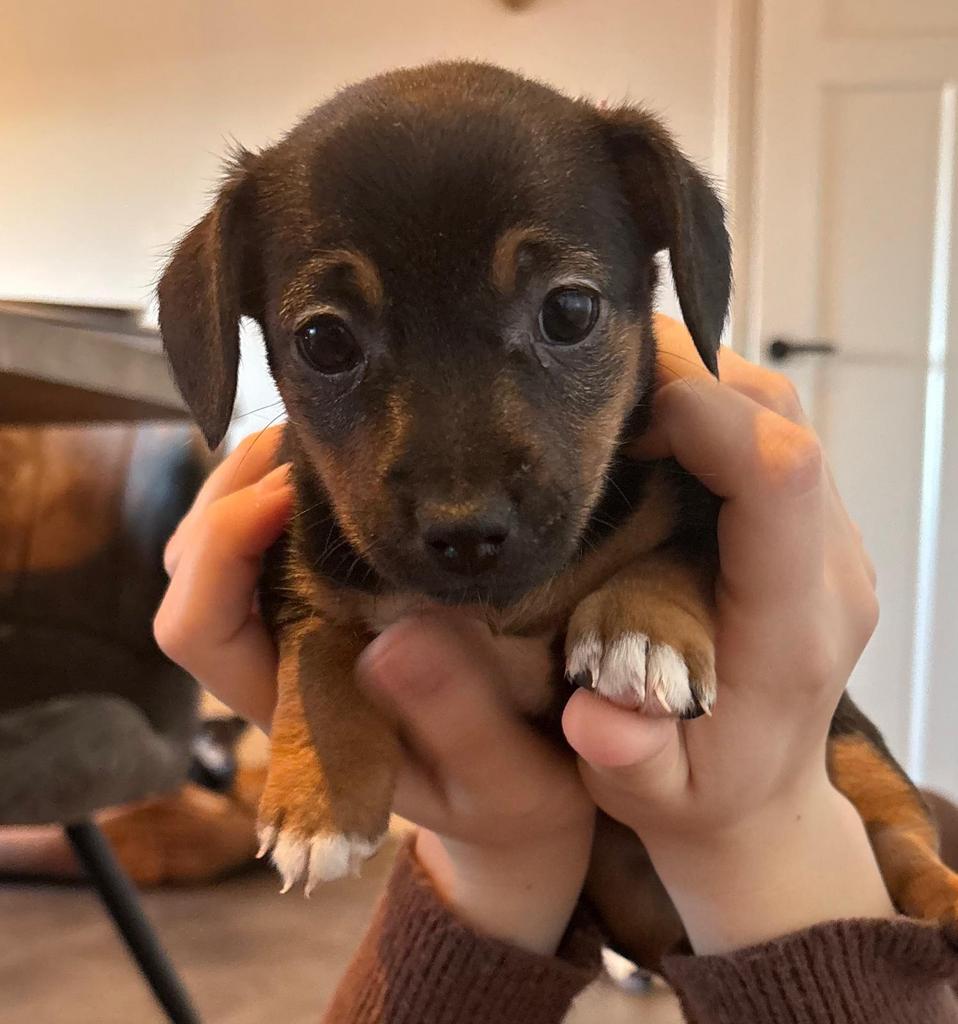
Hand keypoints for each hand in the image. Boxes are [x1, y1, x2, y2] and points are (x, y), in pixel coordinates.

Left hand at [155, 428, 591, 955]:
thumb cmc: (510, 791)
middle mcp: (279, 665)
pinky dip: (291, 484)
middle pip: (192, 566)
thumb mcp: (502, 776)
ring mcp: (301, 628)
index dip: (222, 548)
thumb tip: (395, 636)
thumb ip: (457, 720)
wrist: (525, 790)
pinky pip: (274, 533)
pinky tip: (342, 462)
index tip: (290, 493)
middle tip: (310, 439)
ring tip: (321, 438)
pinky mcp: (334, 600)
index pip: (198, 630)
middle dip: (232, 490)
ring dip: (254, 477)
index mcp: (296, 713)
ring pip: (222, 541)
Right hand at [562, 315, 892, 953]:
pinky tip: (647, 430)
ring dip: (696, 383)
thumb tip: (599, 719)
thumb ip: (630, 757)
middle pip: (784, 419)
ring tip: (613, 403)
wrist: (758, 795)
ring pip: (779, 409)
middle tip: (594, 392)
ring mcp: (826, 540)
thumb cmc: (696, 787)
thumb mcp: (650, 793)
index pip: (782, 481)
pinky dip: (707, 406)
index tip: (618, 414)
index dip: (708, 419)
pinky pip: (769, 429)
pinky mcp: (807, 526)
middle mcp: (828, 568)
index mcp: (791, 627)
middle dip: (689, 377)